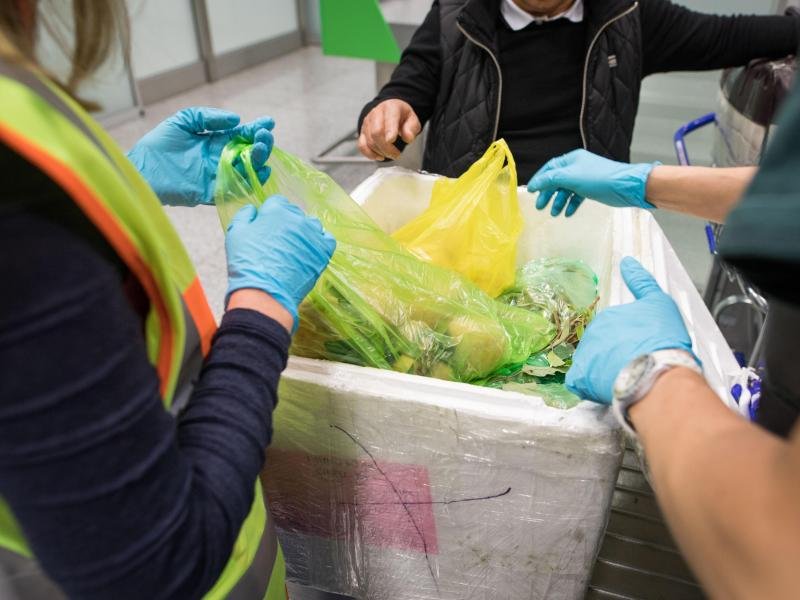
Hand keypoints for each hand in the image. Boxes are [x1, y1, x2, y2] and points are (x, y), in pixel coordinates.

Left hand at [128, 107, 273, 205]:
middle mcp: (220, 159)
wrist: (140, 170)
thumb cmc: (158, 145)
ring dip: (259, 161)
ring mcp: (218, 176)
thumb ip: (208, 118)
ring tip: (262, 149)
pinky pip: (236, 190)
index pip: (241, 135)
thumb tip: (236, 119)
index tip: (269, 121)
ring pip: (247, 170)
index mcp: (215, 141)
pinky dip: (251, 182)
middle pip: (249, 153)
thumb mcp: (183, 121)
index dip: (256, 128)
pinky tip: (261, 172)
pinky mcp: (212, 192)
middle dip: (261, 144)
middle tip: (265, 136)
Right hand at [225, 196, 335, 331]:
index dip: (270, 215)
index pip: (277, 202)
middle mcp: (298, 218)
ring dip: (304, 233)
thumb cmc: (248, 264)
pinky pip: (327, 239)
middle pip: (295, 214)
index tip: (267, 228)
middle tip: (278, 243)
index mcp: (277, 210)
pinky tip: (309, 252)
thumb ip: (244, 216)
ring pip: (312, 225)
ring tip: (294, 249)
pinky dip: (320, 243)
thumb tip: (253, 209)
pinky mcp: (324, 251)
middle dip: (286, 224)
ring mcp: (313, 234)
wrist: (265, 293)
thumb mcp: (235, 234)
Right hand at [358, 99, 420, 160]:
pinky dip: (370, 154)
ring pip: (369, 141)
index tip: (392, 140)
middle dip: (386, 147)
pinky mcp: (362, 132)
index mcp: (391, 108)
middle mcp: (376, 113)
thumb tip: (408, 138)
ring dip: (380, 152)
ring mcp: (367, 123)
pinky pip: (362, 145)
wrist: (390, 111)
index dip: (389, 130)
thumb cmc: (402, 117)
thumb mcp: (412, 119)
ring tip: (391, 155)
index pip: (388, 119)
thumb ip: (412, 128)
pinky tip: (379, 156)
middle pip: (376, 132)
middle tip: (396, 155)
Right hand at [528, 150, 656, 216]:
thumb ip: (550, 180)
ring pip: (566, 190)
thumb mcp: (571, 178)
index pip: (549, 168)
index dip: (539, 180)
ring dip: (558, 201)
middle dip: (547, 193)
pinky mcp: (592, 189)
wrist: (626, 187)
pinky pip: (577, 196)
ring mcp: (585, 178)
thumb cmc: (599, 179)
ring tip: (554, 214)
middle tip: (540, 206)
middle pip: (556, 180)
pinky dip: (571, 204)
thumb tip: (534, 184)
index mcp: (571, 160)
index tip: (530, 192)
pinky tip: (567, 213)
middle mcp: (577, 167)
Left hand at [566, 257, 695, 403]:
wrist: (656, 372)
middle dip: (616, 355)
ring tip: (626, 377)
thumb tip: (627, 262)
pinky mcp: (581, 377)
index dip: (628, 341)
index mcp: (608, 316)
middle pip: (601, 346)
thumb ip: (641, 281)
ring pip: (591, 363)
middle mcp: (592, 333)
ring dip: (604, 371)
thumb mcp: (658, 302)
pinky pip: (578, 382)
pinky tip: (605, 387)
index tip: (639, 349)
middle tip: (636, 365)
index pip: (613, 328)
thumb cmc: (661, 340)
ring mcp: (584, 355)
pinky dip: (589, 386)